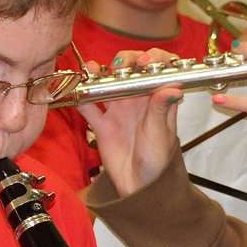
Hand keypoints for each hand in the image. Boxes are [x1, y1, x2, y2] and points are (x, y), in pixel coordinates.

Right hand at [77, 49, 181, 196]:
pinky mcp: (101, 124)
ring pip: (107, 83)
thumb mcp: (161, 137)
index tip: (145, 61)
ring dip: (99, 72)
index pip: (159, 70)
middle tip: (120, 65)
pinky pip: (87, 106)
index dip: (154, 59)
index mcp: (157, 100)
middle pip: (131, 70)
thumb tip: (172, 88)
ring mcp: (117, 110)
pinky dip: (79, 96)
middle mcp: (137, 100)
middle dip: (126, 60)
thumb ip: (160, 111)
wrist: (139, 188)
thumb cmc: (157, 163)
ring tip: (93, 69)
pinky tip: (75, 88)